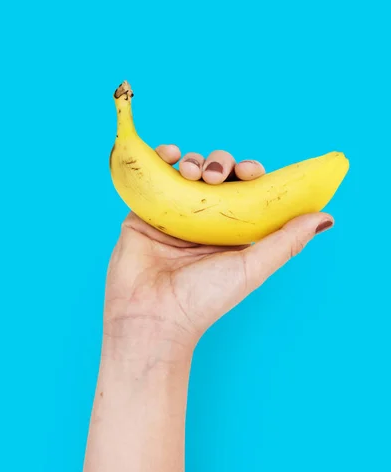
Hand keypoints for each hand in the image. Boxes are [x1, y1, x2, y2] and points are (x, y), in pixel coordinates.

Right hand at [104, 146, 333, 353]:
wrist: (153, 316)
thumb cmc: (203, 299)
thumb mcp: (252, 267)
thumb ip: (287, 240)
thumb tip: (326, 217)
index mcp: (230, 233)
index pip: (244, 191)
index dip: (249, 174)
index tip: (251, 171)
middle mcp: (203, 222)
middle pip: (216, 176)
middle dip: (220, 164)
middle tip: (216, 175)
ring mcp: (172, 215)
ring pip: (187, 172)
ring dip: (194, 162)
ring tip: (193, 173)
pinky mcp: (145, 212)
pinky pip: (154, 177)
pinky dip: (161, 159)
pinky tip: (169, 154)